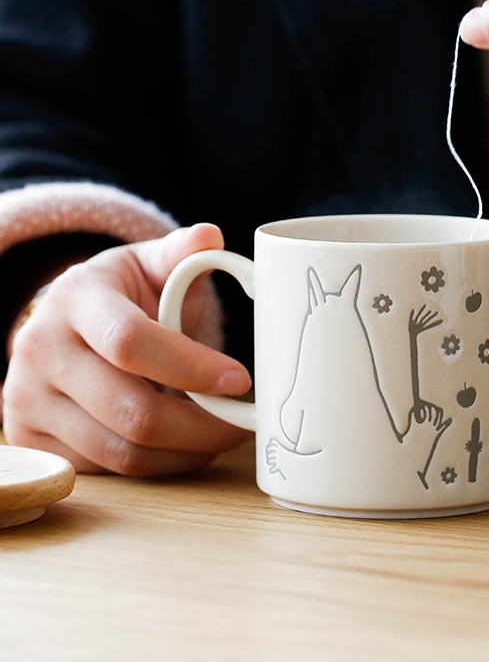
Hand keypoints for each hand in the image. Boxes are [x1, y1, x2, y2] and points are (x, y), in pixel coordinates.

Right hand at [2, 224, 252, 475]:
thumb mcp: (153, 264)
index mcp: (76, 297)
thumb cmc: (126, 293)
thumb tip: (211, 236)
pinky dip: (157, 466)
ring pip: (122, 452)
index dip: (192, 367)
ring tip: (221, 435)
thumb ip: (183, 252)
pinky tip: (184, 446)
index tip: (240, 380)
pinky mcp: (30, 437)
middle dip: (203, 426)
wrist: (71, 321)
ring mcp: (26, 398)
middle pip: (132, 412)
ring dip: (186, 452)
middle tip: (244, 424)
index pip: (132, 342)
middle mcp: (40, 348)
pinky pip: (106, 470)